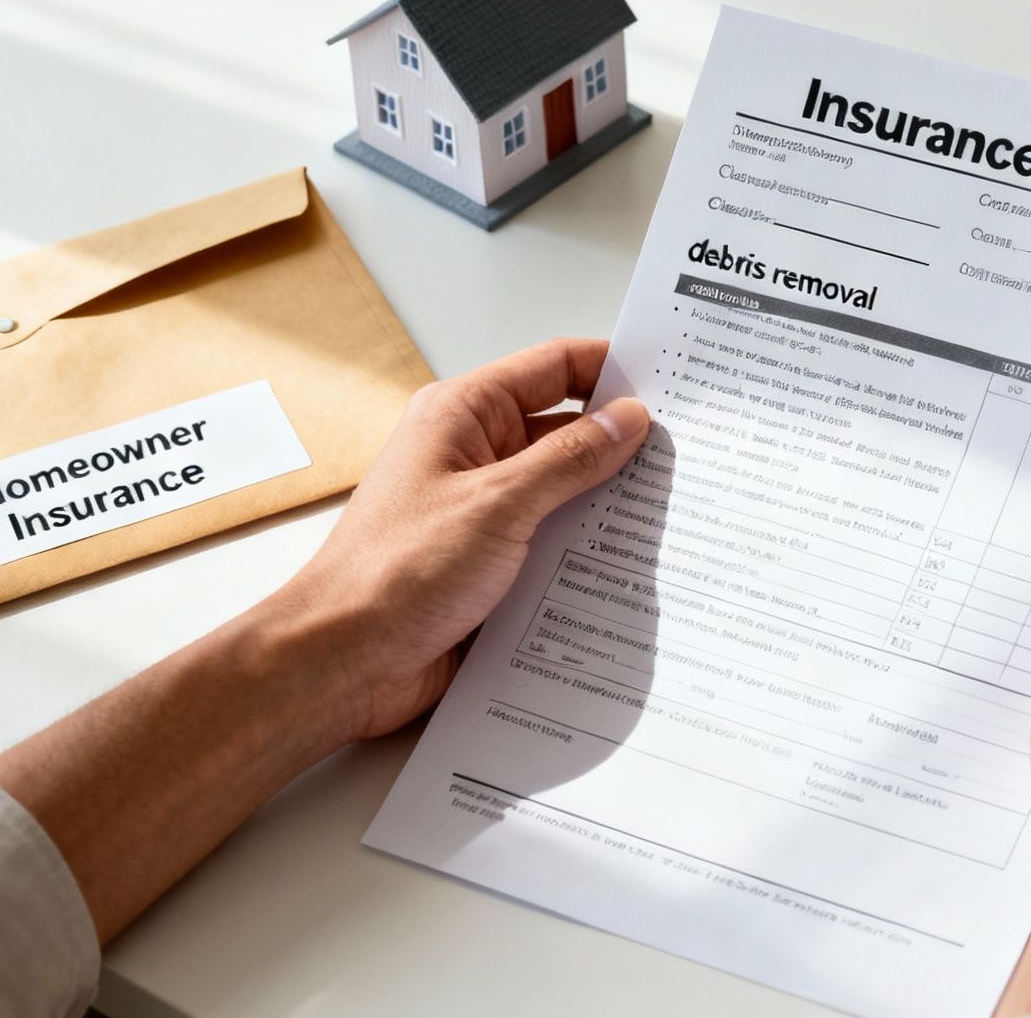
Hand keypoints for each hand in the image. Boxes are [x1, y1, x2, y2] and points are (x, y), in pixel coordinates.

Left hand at [274, 337, 648, 742]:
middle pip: (565, 429)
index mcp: (463, 415)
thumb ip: (570, 458)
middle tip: (688, 454)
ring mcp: (482, 510)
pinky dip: (587, 550)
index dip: (613, 369)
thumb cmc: (393, 573)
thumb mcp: (499, 504)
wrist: (342, 661)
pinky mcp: (490, 564)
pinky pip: (552, 543)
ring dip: (608, 503)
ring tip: (674, 511)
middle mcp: (473, 455)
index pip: (554, 367)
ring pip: (565, 491)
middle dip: (622, 442)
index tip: (674, 383)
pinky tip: (630, 566)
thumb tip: (627, 419)